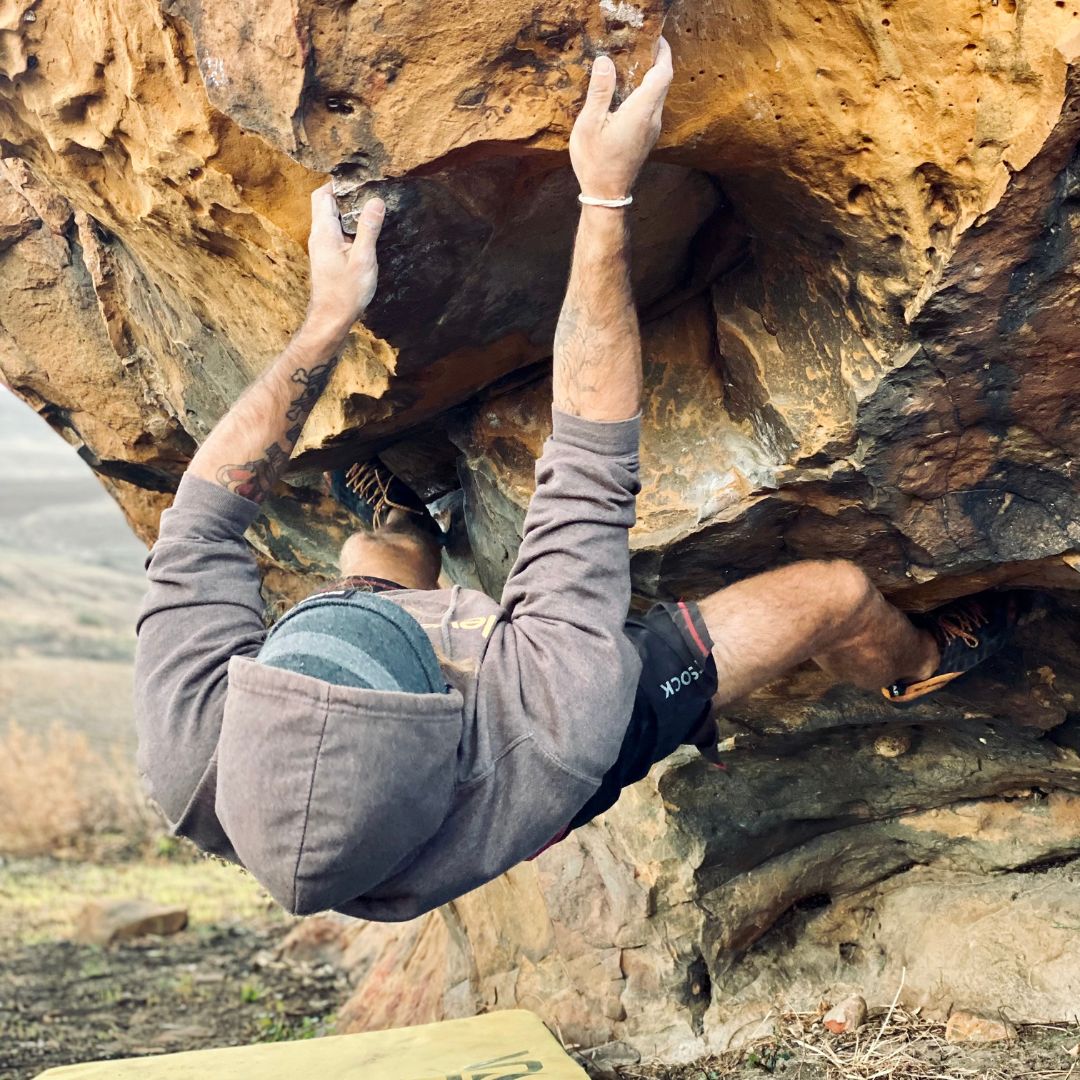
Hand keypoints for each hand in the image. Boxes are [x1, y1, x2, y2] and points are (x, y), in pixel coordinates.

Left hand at [303, 183, 384, 341]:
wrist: (331, 319)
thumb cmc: (346, 292)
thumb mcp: (363, 259)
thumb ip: (369, 228)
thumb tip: (376, 200)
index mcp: (324, 231)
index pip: (323, 195)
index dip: (338, 183)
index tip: (358, 179)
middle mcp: (318, 235)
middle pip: (326, 204)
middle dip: (345, 195)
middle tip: (368, 191)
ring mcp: (321, 247)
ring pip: (331, 218)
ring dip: (348, 211)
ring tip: (370, 207)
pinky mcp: (327, 257)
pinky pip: (336, 232)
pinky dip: (348, 226)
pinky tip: (365, 231)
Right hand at [569, 38, 672, 201]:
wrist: (606, 195)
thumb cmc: (595, 162)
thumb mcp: (590, 124)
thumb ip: (600, 91)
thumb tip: (606, 61)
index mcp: (641, 112)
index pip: (663, 73)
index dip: (662, 52)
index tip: (654, 37)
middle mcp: (652, 119)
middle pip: (663, 81)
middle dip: (656, 60)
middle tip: (639, 45)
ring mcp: (652, 129)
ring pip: (658, 94)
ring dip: (650, 77)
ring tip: (630, 64)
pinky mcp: (647, 137)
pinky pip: (652, 107)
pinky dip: (645, 92)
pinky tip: (626, 92)